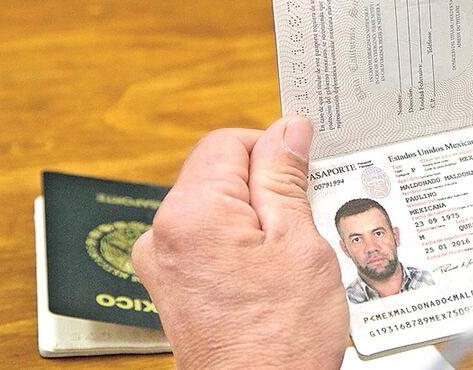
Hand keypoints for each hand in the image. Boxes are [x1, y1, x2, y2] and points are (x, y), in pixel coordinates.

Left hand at [131, 118, 348, 368]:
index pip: (229, 142)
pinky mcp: (174, 287)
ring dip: (260, 218)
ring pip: (220, 208)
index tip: (306, 172)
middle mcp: (164, 234)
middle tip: (308, 219)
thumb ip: (286, 177)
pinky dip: (244, 244)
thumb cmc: (280, 342)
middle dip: (269, 187)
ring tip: (294, 255)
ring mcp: (165, 264)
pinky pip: (211, 241)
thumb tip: (289, 129)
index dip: (273, 150)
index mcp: (191, 213)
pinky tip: (275, 273)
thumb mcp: (299, 243)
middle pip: (221, 174)